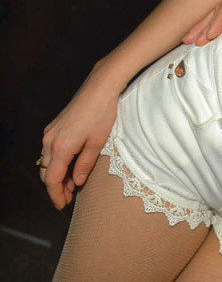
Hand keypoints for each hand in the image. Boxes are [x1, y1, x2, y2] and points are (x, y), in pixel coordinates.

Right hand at [40, 70, 120, 208]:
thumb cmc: (102, 113)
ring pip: (47, 162)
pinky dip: (57, 162)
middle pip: (47, 172)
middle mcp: (49, 141)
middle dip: (56, 187)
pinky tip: (70, 165)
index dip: (56, 195)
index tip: (63, 205)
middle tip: (69, 198)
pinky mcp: (54, 127)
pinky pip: (50, 151)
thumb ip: (85, 164)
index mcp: (60, 148)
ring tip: (72, 184)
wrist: (100, 87)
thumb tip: (77, 181)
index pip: (52, 180)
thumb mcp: (97, 142)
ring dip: (57, 175)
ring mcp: (50, 132)